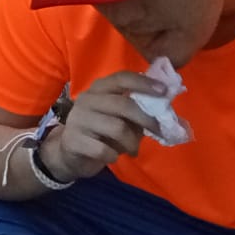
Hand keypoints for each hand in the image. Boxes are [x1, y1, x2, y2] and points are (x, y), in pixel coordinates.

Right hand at [39, 71, 159, 183]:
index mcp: (99, 89)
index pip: (122, 78)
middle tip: (159, 131)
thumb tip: (166, 114)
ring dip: (132, 143)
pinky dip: (114, 156)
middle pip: (123, 104)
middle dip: (146, 119)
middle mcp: (87, 100)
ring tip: (133, 150)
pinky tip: (111, 156)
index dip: (144, 83)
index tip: (164, 91)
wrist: (69, 154)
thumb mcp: (119, 118)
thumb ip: (137, 112)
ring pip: (118, 129)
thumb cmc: (101, 133)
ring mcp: (78, 119)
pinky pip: (104, 150)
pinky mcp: (73, 140)